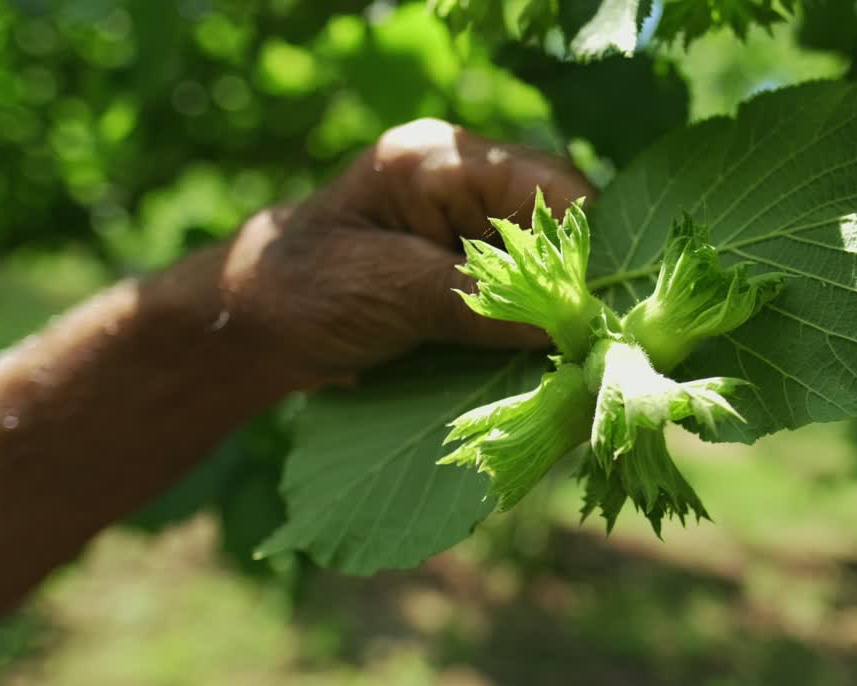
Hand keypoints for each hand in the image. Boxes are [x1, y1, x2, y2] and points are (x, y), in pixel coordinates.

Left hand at [213, 119, 594, 385]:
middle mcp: (464, 182)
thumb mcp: (389, 292)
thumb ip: (479, 302)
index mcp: (439, 159)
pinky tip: (548, 355)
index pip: (547, 182)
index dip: (587, 241)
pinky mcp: (467, 266)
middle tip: (598, 338)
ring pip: (549, 259)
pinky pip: (524, 288)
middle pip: (559, 219)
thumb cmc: (301, 291)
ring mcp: (468, 224)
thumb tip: (570, 325)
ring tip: (577, 354)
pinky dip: (538, 323)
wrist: (250, 326)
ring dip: (561, 307)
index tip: (606, 304)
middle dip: (579, 278)